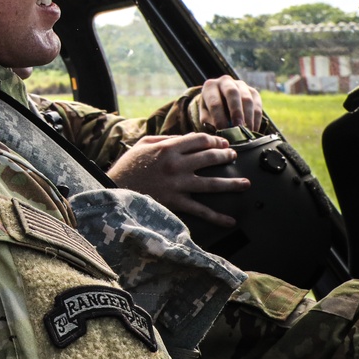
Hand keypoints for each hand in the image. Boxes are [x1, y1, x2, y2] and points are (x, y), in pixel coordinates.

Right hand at [106, 133, 249, 226]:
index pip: (200, 140)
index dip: (215, 141)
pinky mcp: (176, 203)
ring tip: (244, 183)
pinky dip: (217, 217)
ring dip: (231, 183)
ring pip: (211, 183)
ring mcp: (177, 185)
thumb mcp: (144, 144)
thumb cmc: (128, 166)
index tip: (222, 144)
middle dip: (225, 157)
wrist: (114, 189)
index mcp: (169, 148)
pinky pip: (201, 210)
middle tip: (233, 158)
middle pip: (209, 158)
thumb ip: (167, 138)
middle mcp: (176, 165)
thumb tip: (188, 138)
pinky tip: (230, 220)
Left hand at [198, 76, 262, 131]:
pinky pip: (257, 104)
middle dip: (236, 112)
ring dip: (248, 117)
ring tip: (247, 131)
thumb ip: (210, 123)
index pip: (215, 102)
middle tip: (238, 127)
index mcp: (210, 87)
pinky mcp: (253, 91)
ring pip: (247, 99)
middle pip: (232, 93)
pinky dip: (256, 118)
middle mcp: (225, 81)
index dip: (219, 117)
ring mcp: (240, 85)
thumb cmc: (211, 112)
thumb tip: (221, 134)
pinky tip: (254, 129)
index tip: (223, 130)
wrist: (220, 103)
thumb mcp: (206, 116)